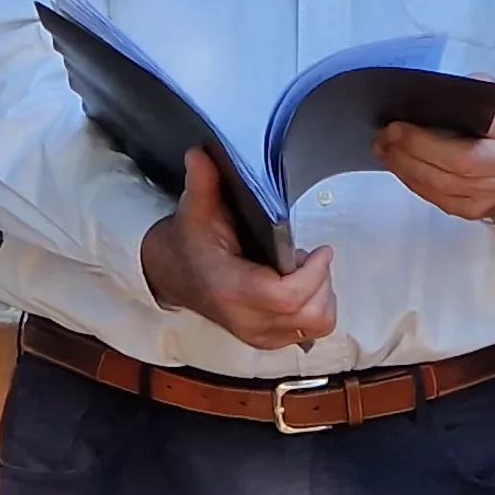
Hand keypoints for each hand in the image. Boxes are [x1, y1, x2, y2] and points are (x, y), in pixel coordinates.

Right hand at [139, 153, 337, 349]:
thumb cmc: (189, 241)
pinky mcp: (267, 341)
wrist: (172, 274)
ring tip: (303, 271)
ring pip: (316, 327)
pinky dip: (315, 308)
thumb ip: (203, 182)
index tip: (320, 250)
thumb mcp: (195, 209)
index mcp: (231, 289)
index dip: (313, 274)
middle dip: (322, 282)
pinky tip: (298, 285)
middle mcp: (246, 319)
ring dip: (321, 295)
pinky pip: (310, 333)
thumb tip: (201, 153)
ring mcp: (258, 335)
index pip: (286, 296)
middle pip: (311, 315)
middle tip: (310, 257)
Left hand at [376, 89, 494, 222]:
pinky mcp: (472, 211)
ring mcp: (491, 195)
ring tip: (383, 146)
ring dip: (405, 164)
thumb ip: (475, 92)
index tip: (409, 114)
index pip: (483, 125)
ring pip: (440, 184)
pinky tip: (397, 163)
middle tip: (386, 132)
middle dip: (414, 147)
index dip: (444, 125)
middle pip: (456, 163)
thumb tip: (432, 94)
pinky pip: (435, 196)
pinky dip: (412, 179)